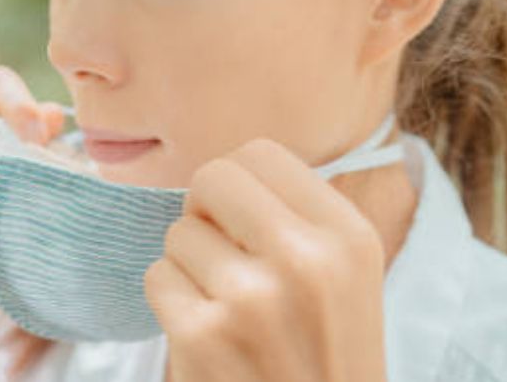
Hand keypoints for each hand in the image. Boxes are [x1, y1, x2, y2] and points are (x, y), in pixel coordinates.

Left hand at [144, 138, 388, 381]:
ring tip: (228, 311)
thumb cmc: (320, 354)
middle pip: (212, 178)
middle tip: (226, 259)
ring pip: (179, 232)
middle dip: (207, 215)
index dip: (241, 188)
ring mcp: (251, 299)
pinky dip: (172, 306)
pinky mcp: (203, 336)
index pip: (261, 153)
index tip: (248, 225)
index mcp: (349, 238)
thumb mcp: (344, 277)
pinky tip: (207, 339)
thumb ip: (297, 215)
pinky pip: (157, 277)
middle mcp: (307, 260)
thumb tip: (227, 166)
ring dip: (191, 268)